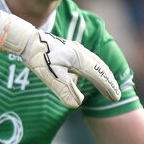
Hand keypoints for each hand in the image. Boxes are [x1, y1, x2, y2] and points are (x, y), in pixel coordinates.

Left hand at [0, 13, 120, 108]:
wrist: (27, 40)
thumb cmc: (38, 57)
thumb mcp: (50, 76)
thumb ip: (64, 90)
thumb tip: (78, 103)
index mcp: (78, 59)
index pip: (98, 75)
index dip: (107, 87)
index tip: (115, 98)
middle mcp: (80, 52)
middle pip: (100, 68)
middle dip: (108, 82)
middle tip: (115, 95)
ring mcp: (75, 49)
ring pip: (95, 62)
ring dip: (103, 74)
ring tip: (107, 85)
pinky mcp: (69, 49)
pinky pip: (88, 59)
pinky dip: (95, 68)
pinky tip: (90, 73)